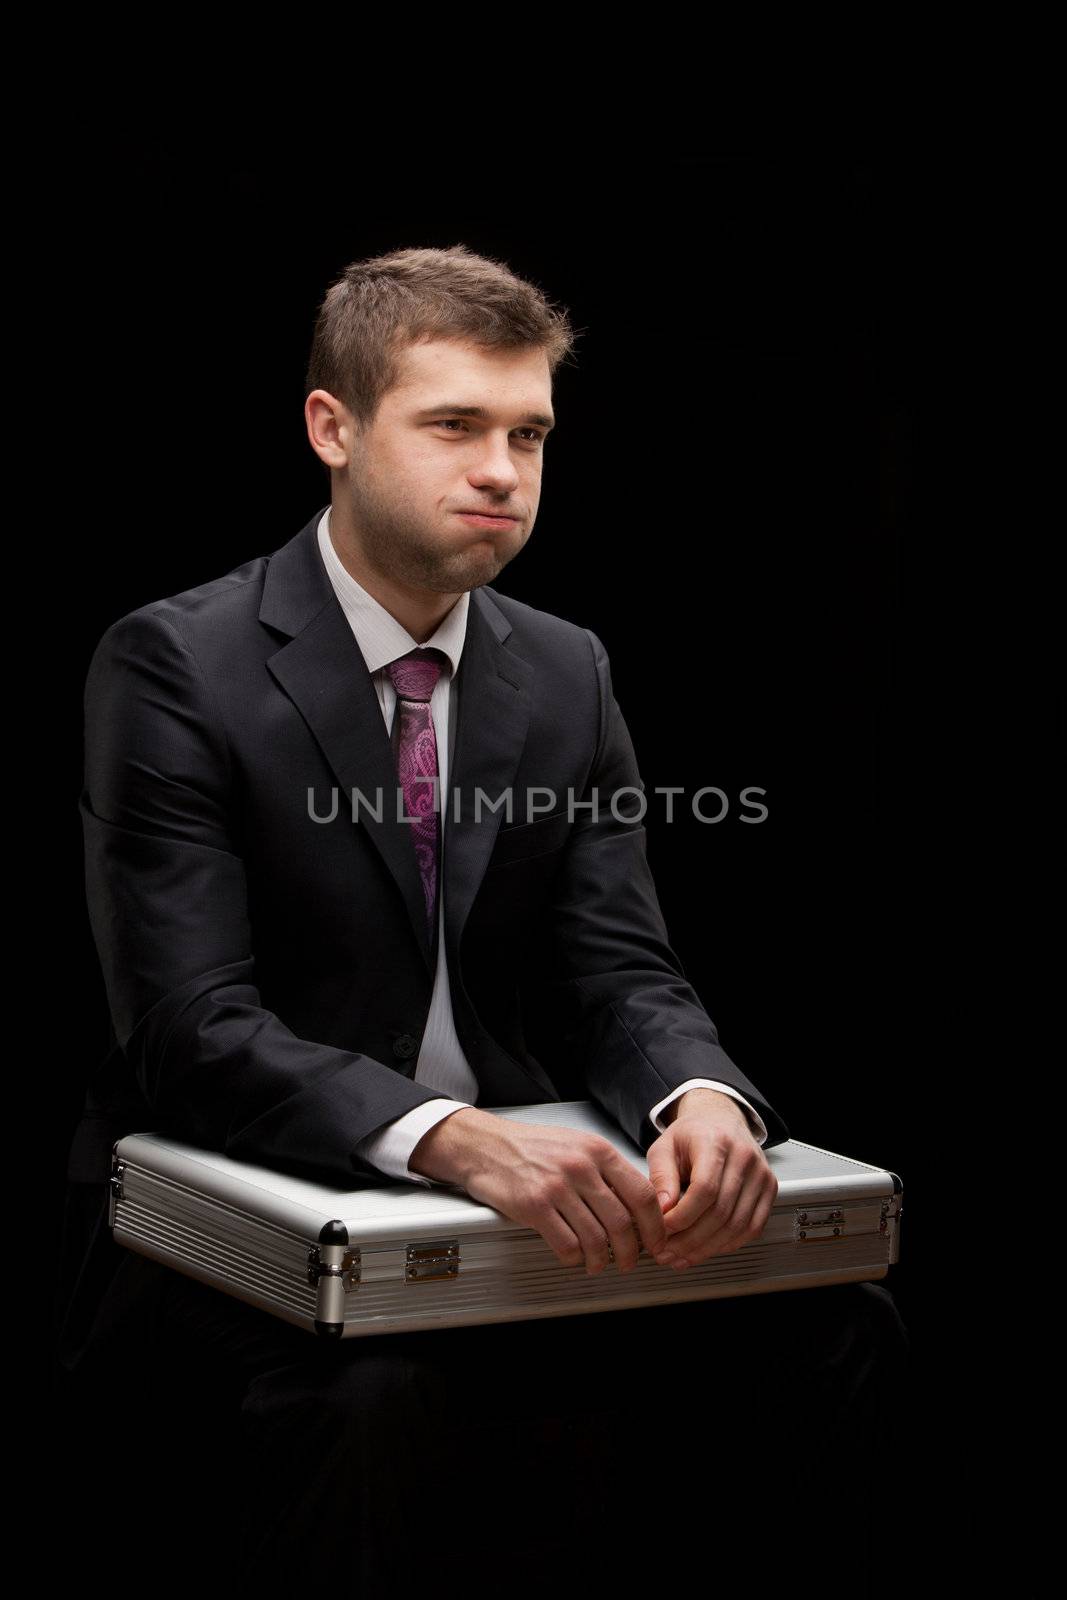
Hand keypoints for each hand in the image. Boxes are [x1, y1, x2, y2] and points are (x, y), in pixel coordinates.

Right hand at [409, 1108, 670, 1274]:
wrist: (487, 1145)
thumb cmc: (534, 1147)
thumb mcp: (578, 1145)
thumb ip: (608, 1171)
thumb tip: (640, 1204)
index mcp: (598, 1151)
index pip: (642, 1194)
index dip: (654, 1226)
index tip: (656, 1242)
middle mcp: (581, 1167)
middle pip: (623, 1222)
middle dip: (631, 1251)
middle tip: (628, 1262)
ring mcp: (557, 1187)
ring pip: (596, 1238)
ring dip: (602, 1260)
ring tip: (599, 1264)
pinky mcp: (534, 1206)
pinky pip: (566, 1244)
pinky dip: (574, 1258)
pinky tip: (572, 1257)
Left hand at [646, 1089, 778, 1269]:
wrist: (720, 1120)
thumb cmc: (691, 1134)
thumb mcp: (664, 1147)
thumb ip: (661, 1177)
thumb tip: (663, 1210)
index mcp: (715, 1142)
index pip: (704, 1189)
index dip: (682, 1217)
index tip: (662, 1231)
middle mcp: (744, 1157)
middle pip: (721, 1212)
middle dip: (690, 1240)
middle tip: (667, 1252)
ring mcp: (761, 1174)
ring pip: (737, 1225)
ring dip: (707, 1248)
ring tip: (682, 1257)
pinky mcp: (769, 1188)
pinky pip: (752, 1227)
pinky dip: (729, 1244)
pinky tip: (707, 1249)